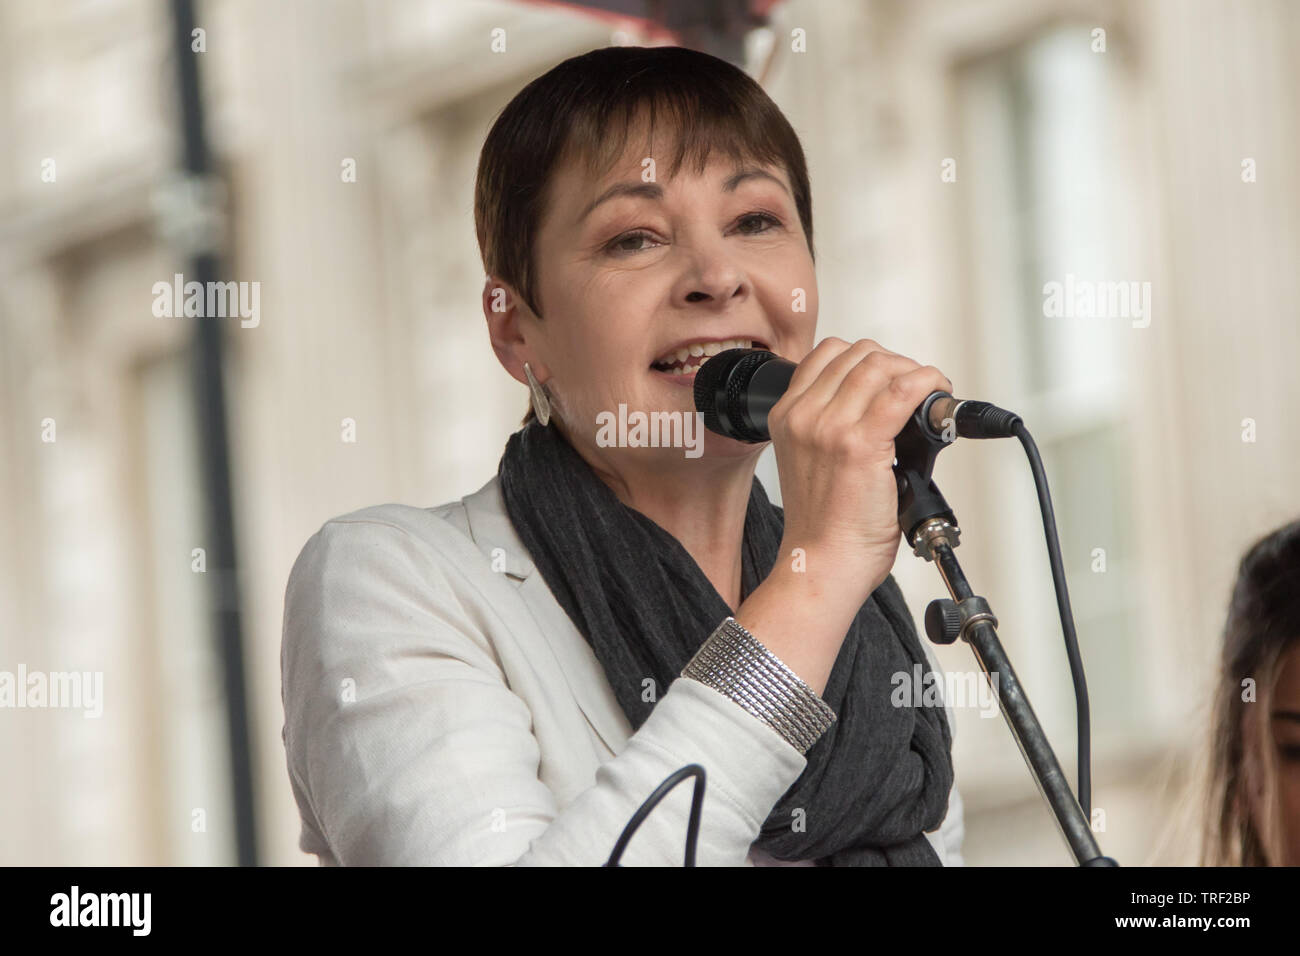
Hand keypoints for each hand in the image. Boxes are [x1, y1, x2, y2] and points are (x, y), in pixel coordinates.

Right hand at [766, 337, 952, 613]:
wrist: (822, 562)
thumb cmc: (823, 525)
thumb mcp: (811, 460)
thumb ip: (833, 425)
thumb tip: (886, 401)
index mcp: (787, 416)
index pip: (829, 354)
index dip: (867, 358)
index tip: (890, 376)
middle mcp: (803, 416)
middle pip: (858, 354)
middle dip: (895, 364)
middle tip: (916, 388)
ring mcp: (829, 428)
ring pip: (880, 366)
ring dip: (914, 372)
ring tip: (929, 394)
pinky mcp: (859, 445)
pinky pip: (902, 392)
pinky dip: (927, 383)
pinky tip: (937, 394)